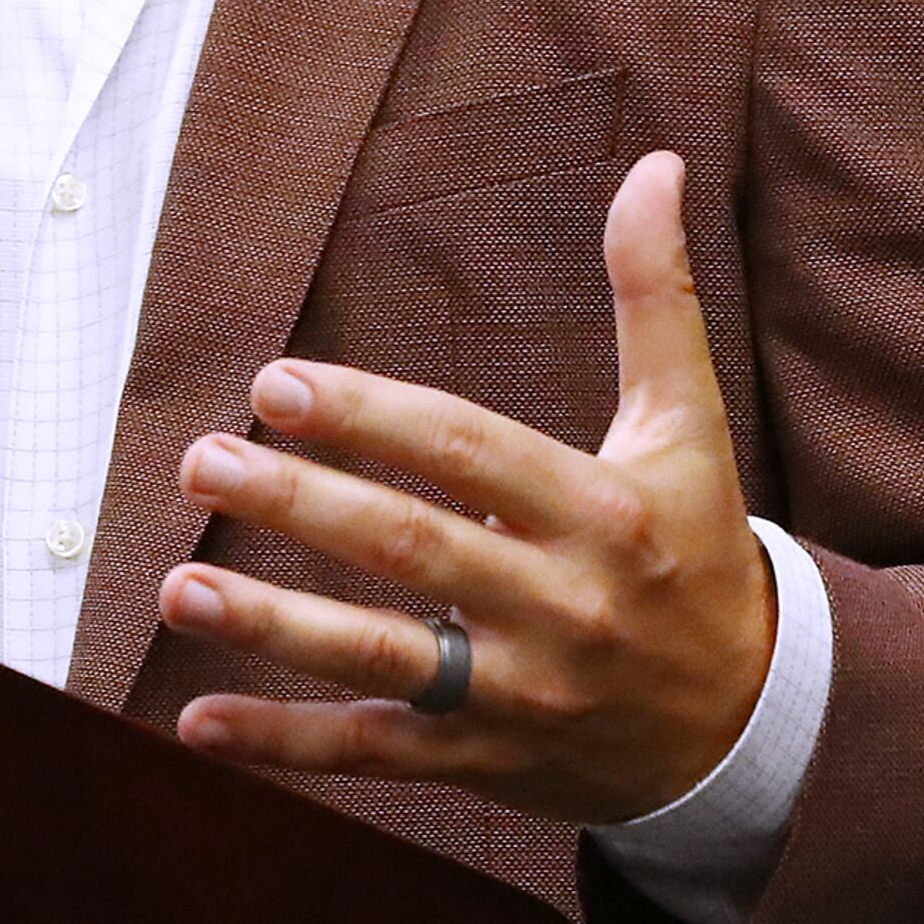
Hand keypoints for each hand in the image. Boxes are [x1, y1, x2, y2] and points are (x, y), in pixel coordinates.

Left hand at [157, 149, 773, 827]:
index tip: (275, 383)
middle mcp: (560, 606)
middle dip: (299, 503)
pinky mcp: (486, 762)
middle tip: (201, 460)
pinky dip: (283, 745)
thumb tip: (654, 162)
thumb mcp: (688, 423)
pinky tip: (194, 721)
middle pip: (410, 548)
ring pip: (381, 657)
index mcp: (602, 512)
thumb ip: (655, 293)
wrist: (746, 727)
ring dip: (271, 625)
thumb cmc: (693, 547)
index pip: (469, 454)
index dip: (371, 417)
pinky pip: (373, 754)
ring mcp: (521, 694)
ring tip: (176, 583)